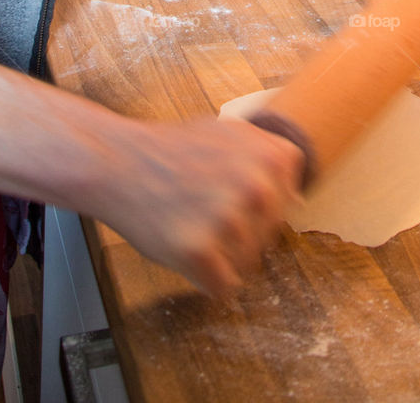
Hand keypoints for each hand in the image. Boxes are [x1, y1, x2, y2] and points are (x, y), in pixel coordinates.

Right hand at [91, 116, 303, 295]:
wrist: (120, 161)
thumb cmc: (174, 148)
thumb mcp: (232, 133)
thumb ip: (269, 158)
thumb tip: (299, 200)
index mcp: (274, 159)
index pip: (290, 204)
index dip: (259, 203)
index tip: (230, 191)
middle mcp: (259, 189)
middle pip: (269, 236)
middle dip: (242, 231)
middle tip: (204, 208)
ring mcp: (230, 222)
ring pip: (247, 264)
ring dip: (222, 255)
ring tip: (192, 223)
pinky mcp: (200, 253)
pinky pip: (222, 287)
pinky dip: (204, 277)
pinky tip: (184, 246)